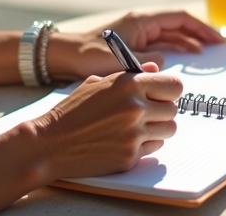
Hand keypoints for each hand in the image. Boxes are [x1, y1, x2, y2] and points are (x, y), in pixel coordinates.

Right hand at [30, 64, 182, 178]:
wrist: (50, 143)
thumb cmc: (72, 111)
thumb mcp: (98, 83)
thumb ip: (131, 76)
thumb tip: (156, 69)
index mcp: (129, 85)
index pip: (175, 86)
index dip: (169, 90)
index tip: (162, 94)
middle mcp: (135, 108)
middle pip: (173, 109)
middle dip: (162, 110)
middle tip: (147, 112)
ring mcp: (134, 135)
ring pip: (169, 130)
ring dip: (158, 128)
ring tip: (137, 126)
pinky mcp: (130, 157)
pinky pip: (154, 148)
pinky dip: (145, 144)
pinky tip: (125, 139)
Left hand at [49, 10, 224, 78]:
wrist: (65, 57)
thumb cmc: (89, 56)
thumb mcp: (120, 61)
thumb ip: (145, 61)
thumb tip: (165, 62)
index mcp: (141, 21)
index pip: (180, 18)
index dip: (201, 28)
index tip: (217, 40)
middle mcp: (142, 25)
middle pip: (178, 26)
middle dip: (199, 36)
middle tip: (218, 49)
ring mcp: (138, 35)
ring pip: (171, 37)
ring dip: (188, 44)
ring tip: (206, 56)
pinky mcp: (133, 46)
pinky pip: (161, 46)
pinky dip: (175, 52)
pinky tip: (183, 62)